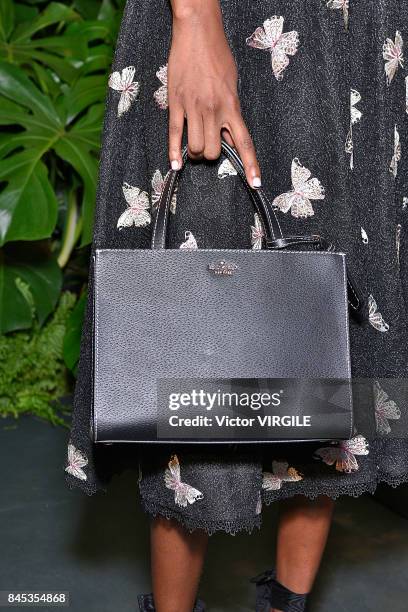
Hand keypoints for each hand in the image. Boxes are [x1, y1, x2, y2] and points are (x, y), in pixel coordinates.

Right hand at [168, 0, 260, 187]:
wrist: (197, 31)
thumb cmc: (217, 55)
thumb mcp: (232, 84)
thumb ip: (232, 112)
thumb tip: (231, 137)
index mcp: (232, 106)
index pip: (244, 143)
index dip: (251, 165)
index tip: (255, 184)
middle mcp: (214, 110)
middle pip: (213, 152)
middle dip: (210, 156)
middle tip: (208, 147)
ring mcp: (193, 108)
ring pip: (195, 148)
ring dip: (194, 153)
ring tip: (194, 145)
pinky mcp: (176, 103)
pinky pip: (174, 134)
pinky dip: (175, 152)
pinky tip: (176, 164)